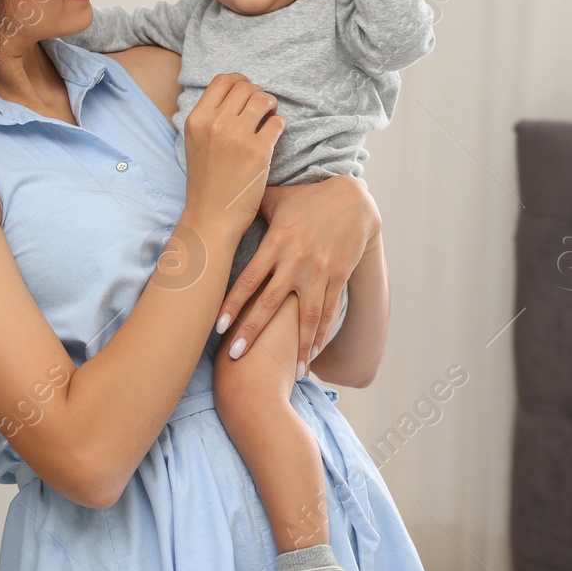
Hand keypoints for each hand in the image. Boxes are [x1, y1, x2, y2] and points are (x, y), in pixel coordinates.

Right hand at [181, 73, 281, 228]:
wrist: (212, 216)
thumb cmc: (206, 182)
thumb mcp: (194, 142)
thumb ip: (209, 118)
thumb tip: (234, 93)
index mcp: (197, 120)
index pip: (222, 80)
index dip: (239, 81)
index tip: (247, 91)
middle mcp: (216, 124)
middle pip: (245, 86)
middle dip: (257, 92)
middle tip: (261, 106)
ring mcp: (238, 136)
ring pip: (262, 99)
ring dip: (270, 104)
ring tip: (270, 115)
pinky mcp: (259, 151)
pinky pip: (277, 122)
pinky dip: (279, 124)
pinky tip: (274, 134)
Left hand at [215, 176, 380, 368]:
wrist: (353, 200)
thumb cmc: (309, 198)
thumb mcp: (277, 198)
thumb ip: (249, 205)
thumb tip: (221, 204)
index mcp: (277, 242)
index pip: (249, 278)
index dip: (232, 303)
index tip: (218, 327)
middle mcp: (297, 261)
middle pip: (270, 302)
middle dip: (251, 330)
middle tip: (235, 355)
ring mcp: (320, 271)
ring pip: (305, 315)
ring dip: (297, 345)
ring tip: (291, 372)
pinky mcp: (338, 276)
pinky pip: (329, 311)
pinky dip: (321, 334)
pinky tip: (313, 355)